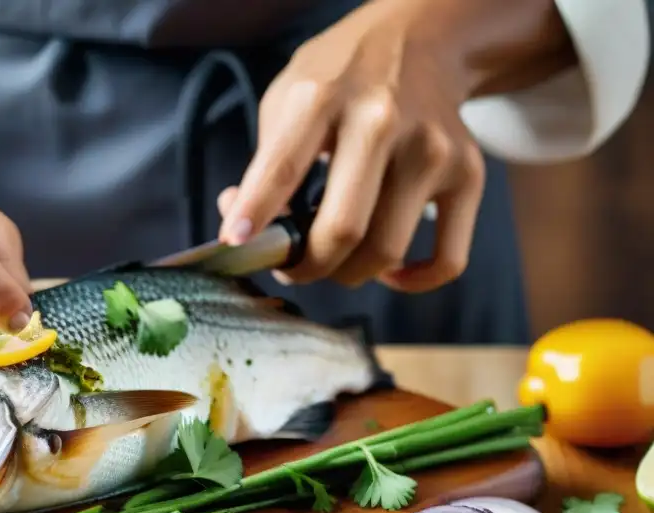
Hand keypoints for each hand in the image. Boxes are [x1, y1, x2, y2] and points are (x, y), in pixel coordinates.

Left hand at [218, 0, 490, 292]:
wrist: (420, 40)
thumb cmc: (340, 81)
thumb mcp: (286, 100)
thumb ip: (263, 167)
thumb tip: (246, 234)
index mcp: (324, 98)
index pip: (282, 169)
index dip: (255, 216)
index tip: (235, 244)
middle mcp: (381, 121)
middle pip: (342, 229)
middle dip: (306, 267)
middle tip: (292, 267)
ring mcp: (431, 149)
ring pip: (386, 252)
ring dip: (348, 274)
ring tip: (333, 258)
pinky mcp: (466, 174)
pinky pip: (446, 259)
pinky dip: (413, 281)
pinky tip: (388, 271)